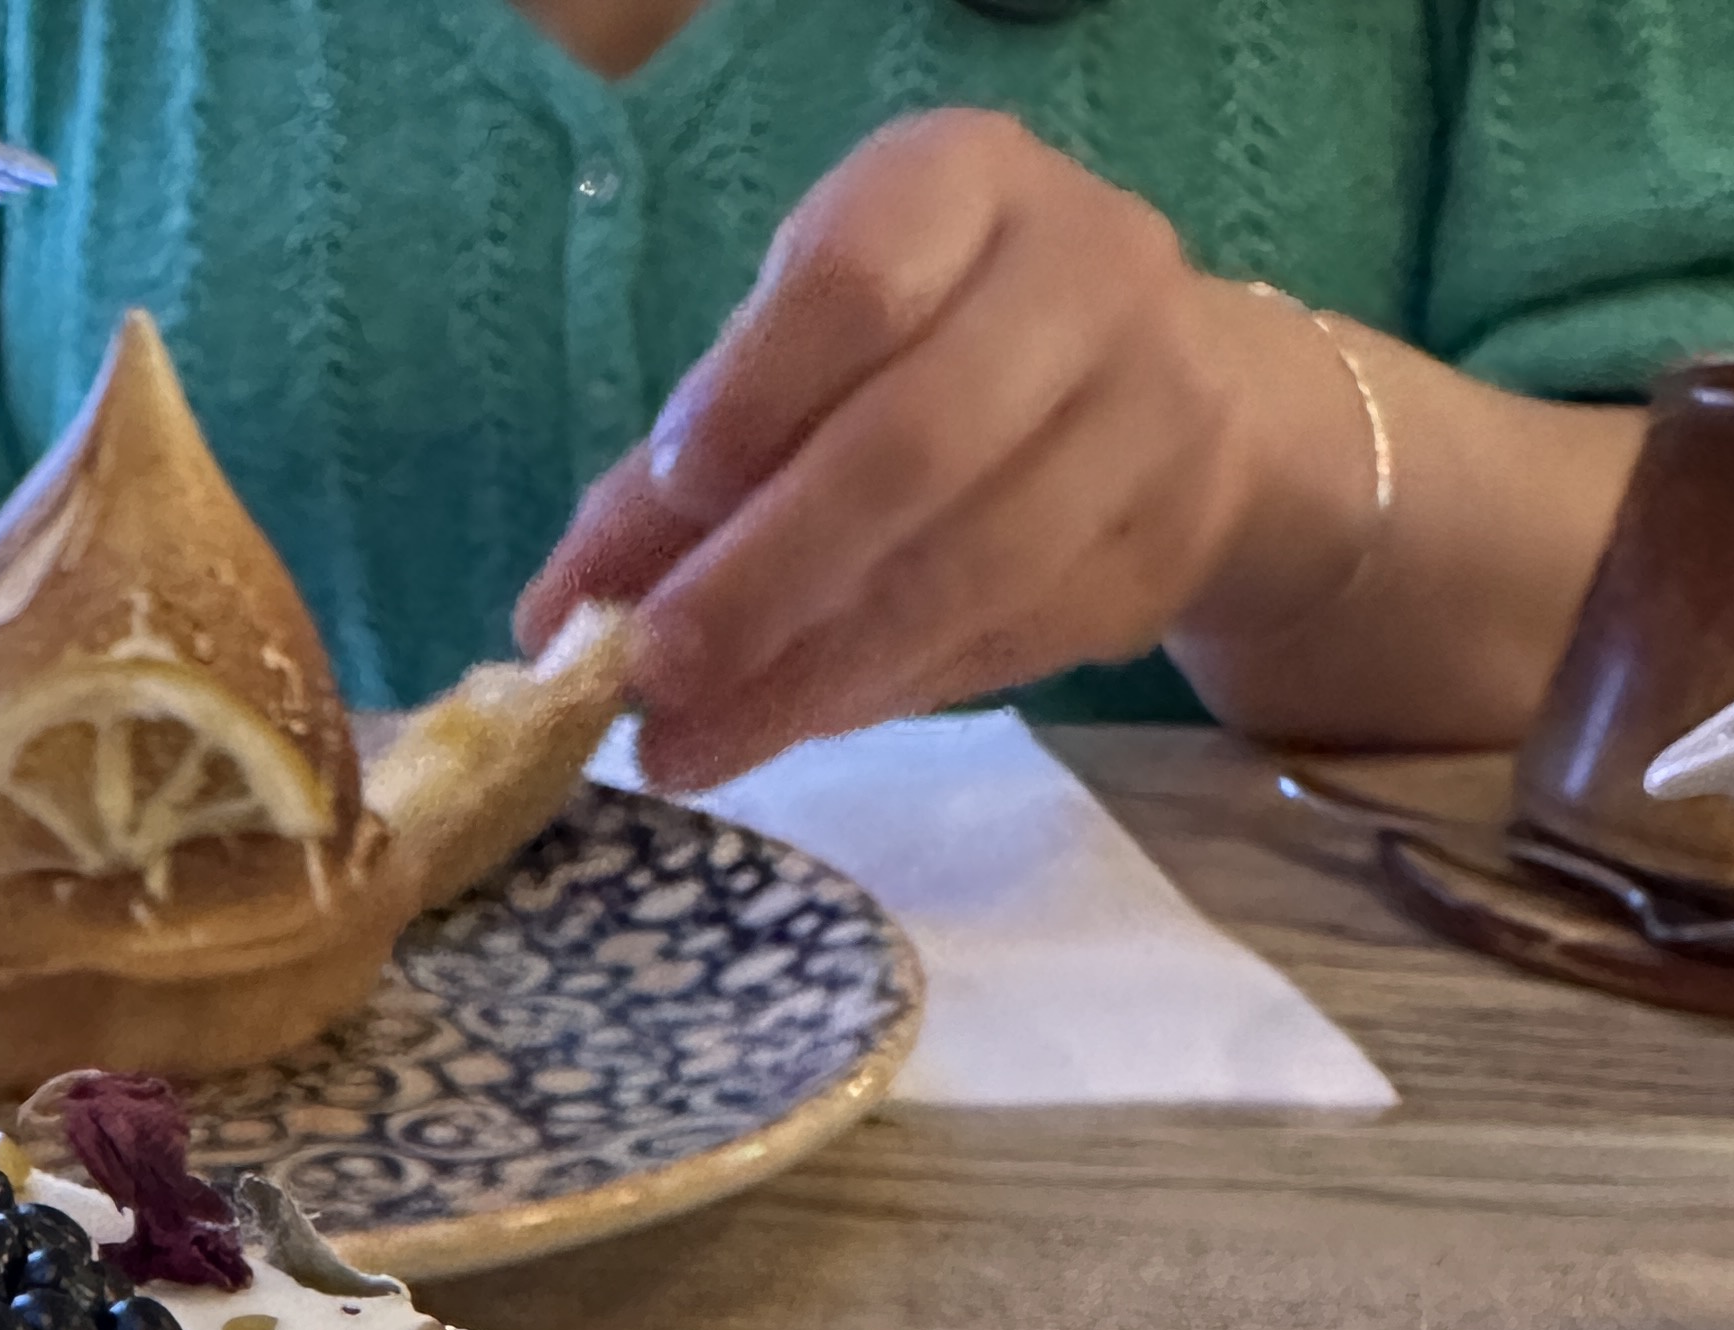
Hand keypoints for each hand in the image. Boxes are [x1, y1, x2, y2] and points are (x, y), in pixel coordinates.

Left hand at [519, 110, 1373, 787]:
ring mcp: (1146, 414)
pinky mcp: (1159, 549)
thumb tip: (556, 613)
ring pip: (967, 571)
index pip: (858, 279)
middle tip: (651, 671)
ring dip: (809, 674)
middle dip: (765, 576)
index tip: (668, 491)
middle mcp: (1081, 274)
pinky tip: (782, 728)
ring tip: (686, 742)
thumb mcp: (811, 360)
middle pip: (916, 443)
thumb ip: (688, 472)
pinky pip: (1003, 643)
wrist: (1177, 401)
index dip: (755, 394)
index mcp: (966, 183)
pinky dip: (874, 696)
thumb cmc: (940, 355)